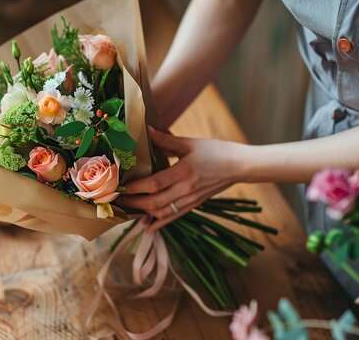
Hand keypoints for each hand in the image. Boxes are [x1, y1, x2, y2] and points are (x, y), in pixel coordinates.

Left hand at [117, 127, 246, 231]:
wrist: (240, 166)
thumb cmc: (217, 151)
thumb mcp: (190, 143)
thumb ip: (166, 140)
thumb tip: (146, 131)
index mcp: (184, 172)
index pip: (154, 184)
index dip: (135, 188)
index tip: (120, 187)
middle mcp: (186, 190)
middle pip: (154, 202)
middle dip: (134, 202)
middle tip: (118, 199)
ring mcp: (190, 200)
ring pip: (162, 213)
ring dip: (143, 213)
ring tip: (128, 209)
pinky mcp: (194, 204)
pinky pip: (173, 217)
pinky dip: (159, 223)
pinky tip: (147, 227)